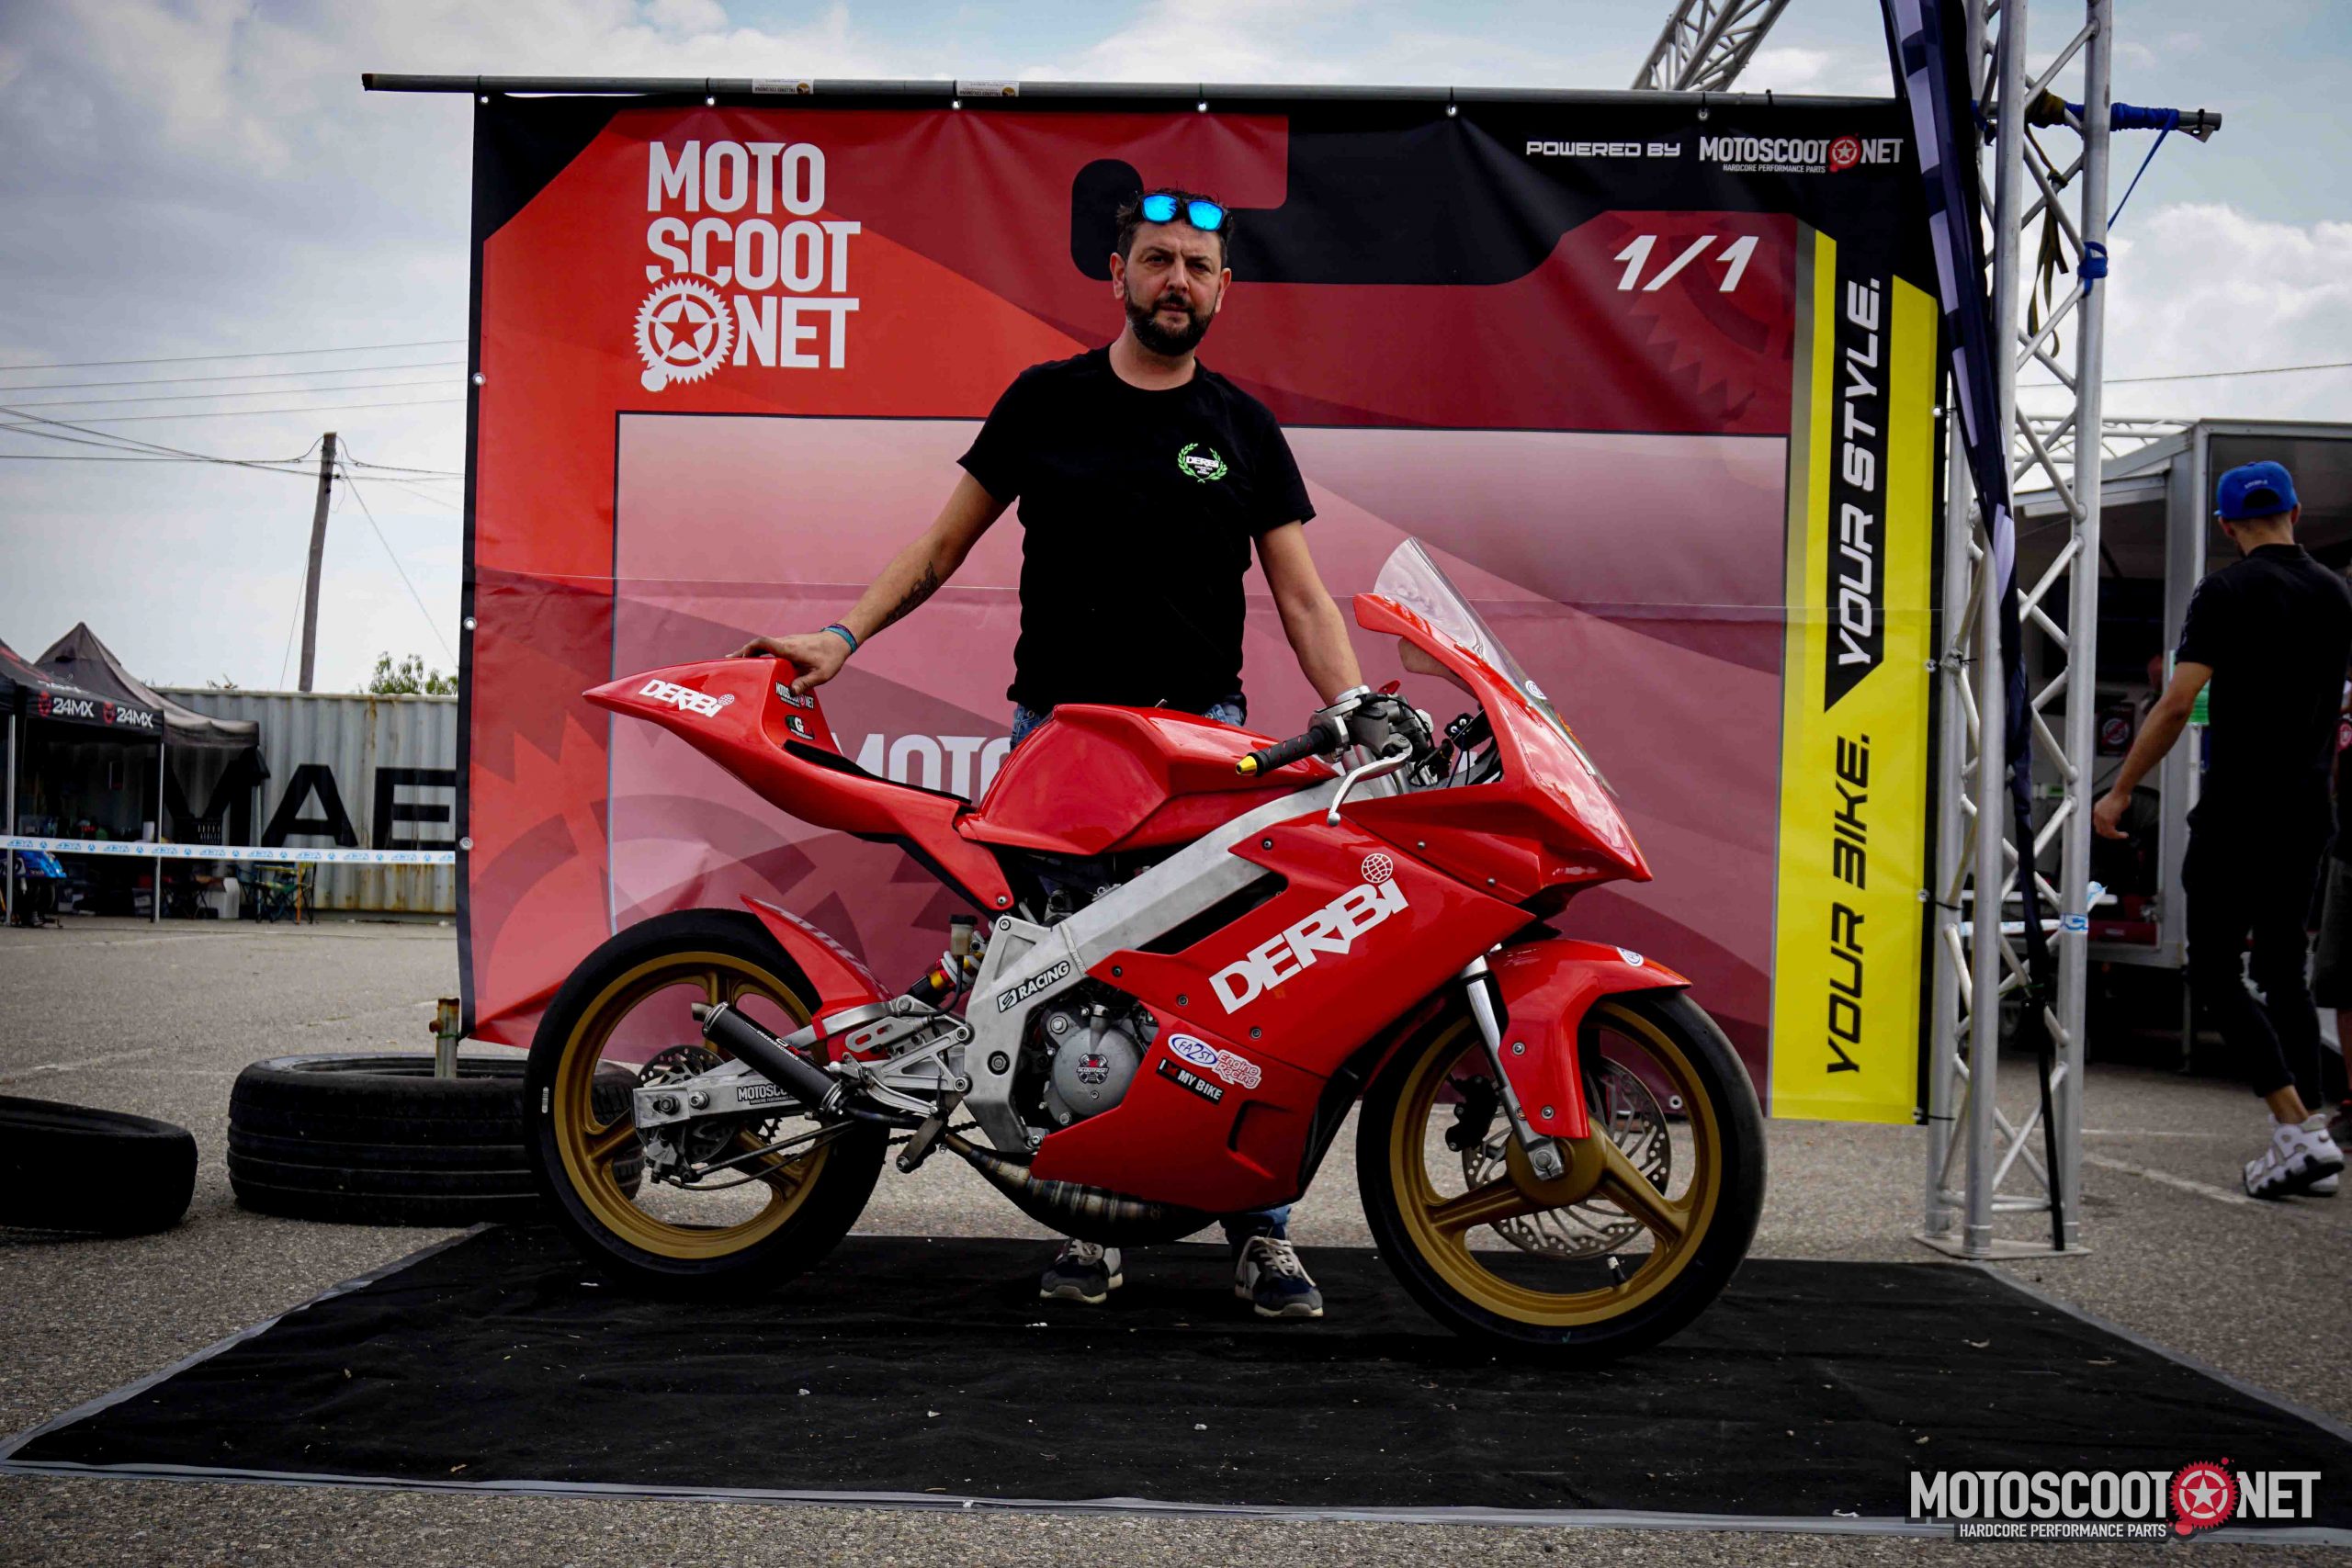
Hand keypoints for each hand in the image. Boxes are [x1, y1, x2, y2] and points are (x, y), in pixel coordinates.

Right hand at [730, 630, 850, 694]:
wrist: (840, 641)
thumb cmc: (831, 657)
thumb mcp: (821, 674)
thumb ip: (805, 683)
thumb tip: (790, 693)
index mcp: (789, 649)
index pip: (763, 643)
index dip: (748, 649)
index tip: (738, 658)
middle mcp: (785, 643)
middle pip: (758, 645)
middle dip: (742, 653)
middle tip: (728, 663)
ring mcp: (787, 642)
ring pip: (764, 646)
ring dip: (751, 654)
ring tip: (738, 665)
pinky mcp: (790, 645)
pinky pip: (771, 648)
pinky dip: (761, 654)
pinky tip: (758, 664)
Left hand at [2091, 790, 2129, 839]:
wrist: (2121, 792)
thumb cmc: (2120, 796)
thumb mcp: (2112, 806)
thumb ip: (2111, 814)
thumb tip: (2115, 822)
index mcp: (2096, 810)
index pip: (2097, 824)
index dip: (2105, 830)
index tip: (2113, 832)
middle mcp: (2096, 814)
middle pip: (2100, 830)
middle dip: (2109, 835)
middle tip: (2118, 835)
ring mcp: (2101, 817)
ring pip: (2106, 833)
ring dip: (2115, 836)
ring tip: (2123, 835)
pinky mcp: (2107, 820)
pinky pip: (2111, 832)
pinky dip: (2118, 835)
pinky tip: (2124, 835)